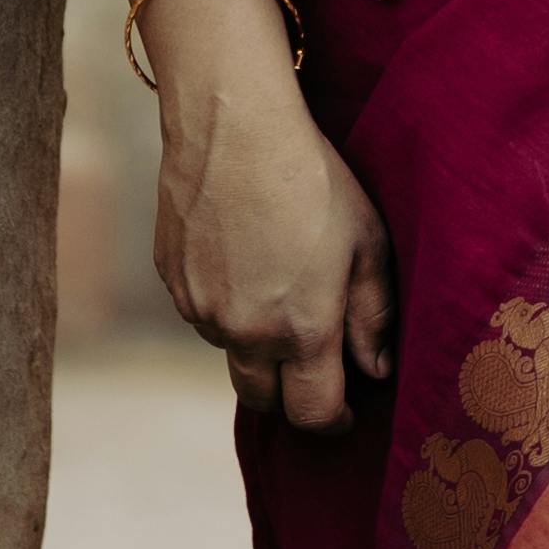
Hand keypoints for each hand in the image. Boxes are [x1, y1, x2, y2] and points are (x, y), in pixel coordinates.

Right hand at [151, 0, 396, 425]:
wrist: (233, 127)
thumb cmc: (314, 179)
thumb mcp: (367, 244)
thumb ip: (373, 317)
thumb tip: (376, 370)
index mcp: (302, 330)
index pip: (313, 415)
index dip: (334, 422)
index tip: (346, 409)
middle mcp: (244, 332)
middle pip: (263, 400)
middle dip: (289, 395)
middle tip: (312, 367)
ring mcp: (200, 310)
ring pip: (230, 352)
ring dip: (255, 343)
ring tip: (278, 285)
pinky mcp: (171, 281)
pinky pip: (202, 314)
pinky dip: (225, 306)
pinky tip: (244, 257)